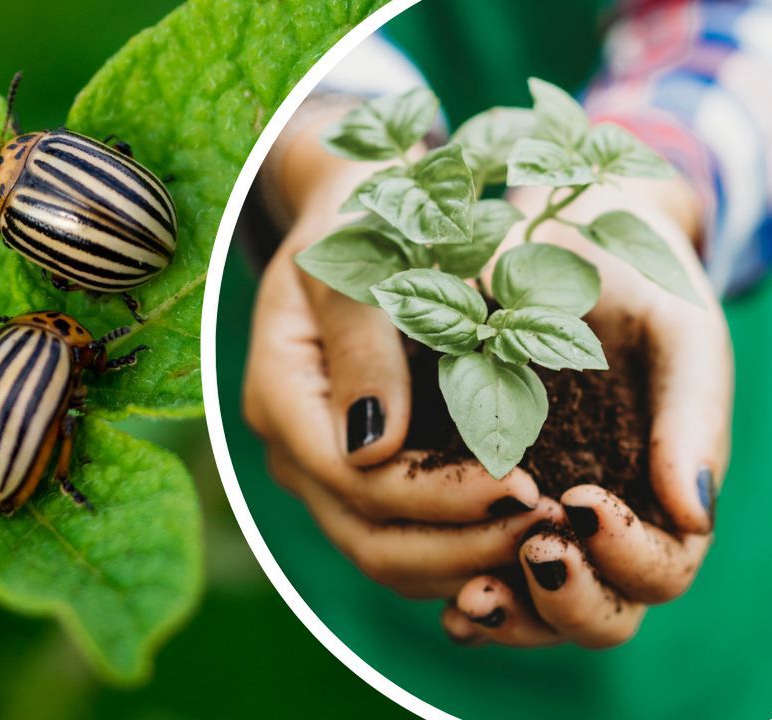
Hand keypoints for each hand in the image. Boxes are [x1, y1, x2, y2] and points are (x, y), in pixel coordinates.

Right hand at [242, 110, 561, 599]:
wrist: (358, 216)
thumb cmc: (359, 221)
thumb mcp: (356, 260)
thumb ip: (362, 345)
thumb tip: (373, 447)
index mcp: (280, 394)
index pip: (353, 479)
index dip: (436, 496)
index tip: (524, 485)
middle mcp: (295, 447)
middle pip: (367, 537)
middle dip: (459, 546)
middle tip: (548, 528)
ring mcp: (323, 468)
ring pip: (386, 557)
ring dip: (466, 561)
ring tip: (546, 537)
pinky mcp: (360, 477)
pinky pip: (405, 541)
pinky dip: (462, 551)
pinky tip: (523, 536)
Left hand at [443, 179, 731, 647]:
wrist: (554, 245)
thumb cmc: (632, 284)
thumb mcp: (675, 329)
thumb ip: (693, 412)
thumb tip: (691, 509)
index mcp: (662, 492)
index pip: (663, 568)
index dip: (629, 557)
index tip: (580, 503)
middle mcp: (602, 525)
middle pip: (601, 615)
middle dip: (568, 602)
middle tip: (532, 553)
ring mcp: (541, 525)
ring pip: (534, 611)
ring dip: (508, 613)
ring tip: (470, 595)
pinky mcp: (481, 509)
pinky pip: (477, 573)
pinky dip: (463, 593)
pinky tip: (441, 588)